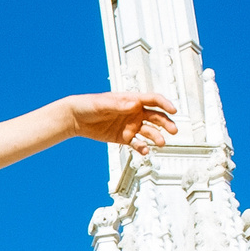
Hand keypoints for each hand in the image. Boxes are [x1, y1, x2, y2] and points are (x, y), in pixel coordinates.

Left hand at [60, 91, 174, 153]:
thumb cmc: (87, 105)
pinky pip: (137, 143)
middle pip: (156, 117)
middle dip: (166, 123)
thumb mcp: (102, 103)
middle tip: (174, 130)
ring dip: (157, 136)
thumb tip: (135, 104)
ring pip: (149, 131)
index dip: (165, 104)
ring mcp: (130, 125)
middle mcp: (134, 113)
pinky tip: (145, 151)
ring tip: (161, 143)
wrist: (75, 119)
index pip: (153, 100)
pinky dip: (142, 147)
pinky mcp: (124, 137)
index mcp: (131, 100)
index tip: (173, 110)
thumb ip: (119, 104)